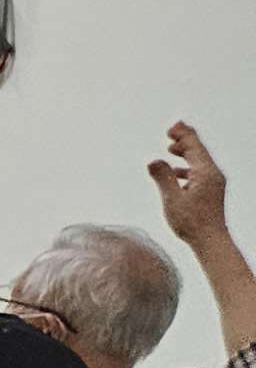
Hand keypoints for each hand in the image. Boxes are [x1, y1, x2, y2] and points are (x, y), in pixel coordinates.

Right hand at [151, 123, 228, 242]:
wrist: (211, 240)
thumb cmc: (192, 222)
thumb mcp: (172, 199)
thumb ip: (163, 178)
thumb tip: (154, 161)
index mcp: (205, 172)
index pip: (194, 146)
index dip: (183, 134)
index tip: (173, 126)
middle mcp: (213, 174)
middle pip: (199, 151)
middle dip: (185, 140)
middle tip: (171, 131)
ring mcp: (214, 183)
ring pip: (199, 161)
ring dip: (186, 153)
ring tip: (172, 148)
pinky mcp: (212, 191)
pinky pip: (200, 172)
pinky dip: (187, 167)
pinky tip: (177, 173)